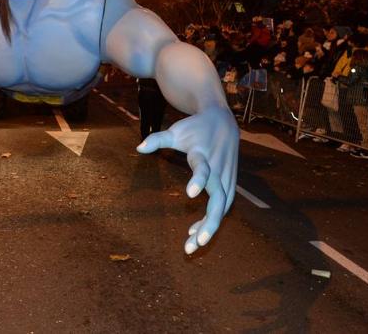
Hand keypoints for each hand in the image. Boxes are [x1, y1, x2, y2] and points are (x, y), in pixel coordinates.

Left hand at [137, 105, 238, 253]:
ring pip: (222, 208)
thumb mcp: (176, 131)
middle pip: (220, 200)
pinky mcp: (230, 184)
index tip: (190, 194)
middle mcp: (218, 169)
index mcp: (203, 155)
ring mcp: (227, 178)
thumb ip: (158, 139)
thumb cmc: (195, 128)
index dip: (198, 180)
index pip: (203, 169)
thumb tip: (138, 148)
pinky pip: (223, 207)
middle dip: (209, 223)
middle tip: (193, 243)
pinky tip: (194, 231)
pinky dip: (211, 220)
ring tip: (191, 245)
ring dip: (209, 228)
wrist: (224, 121)